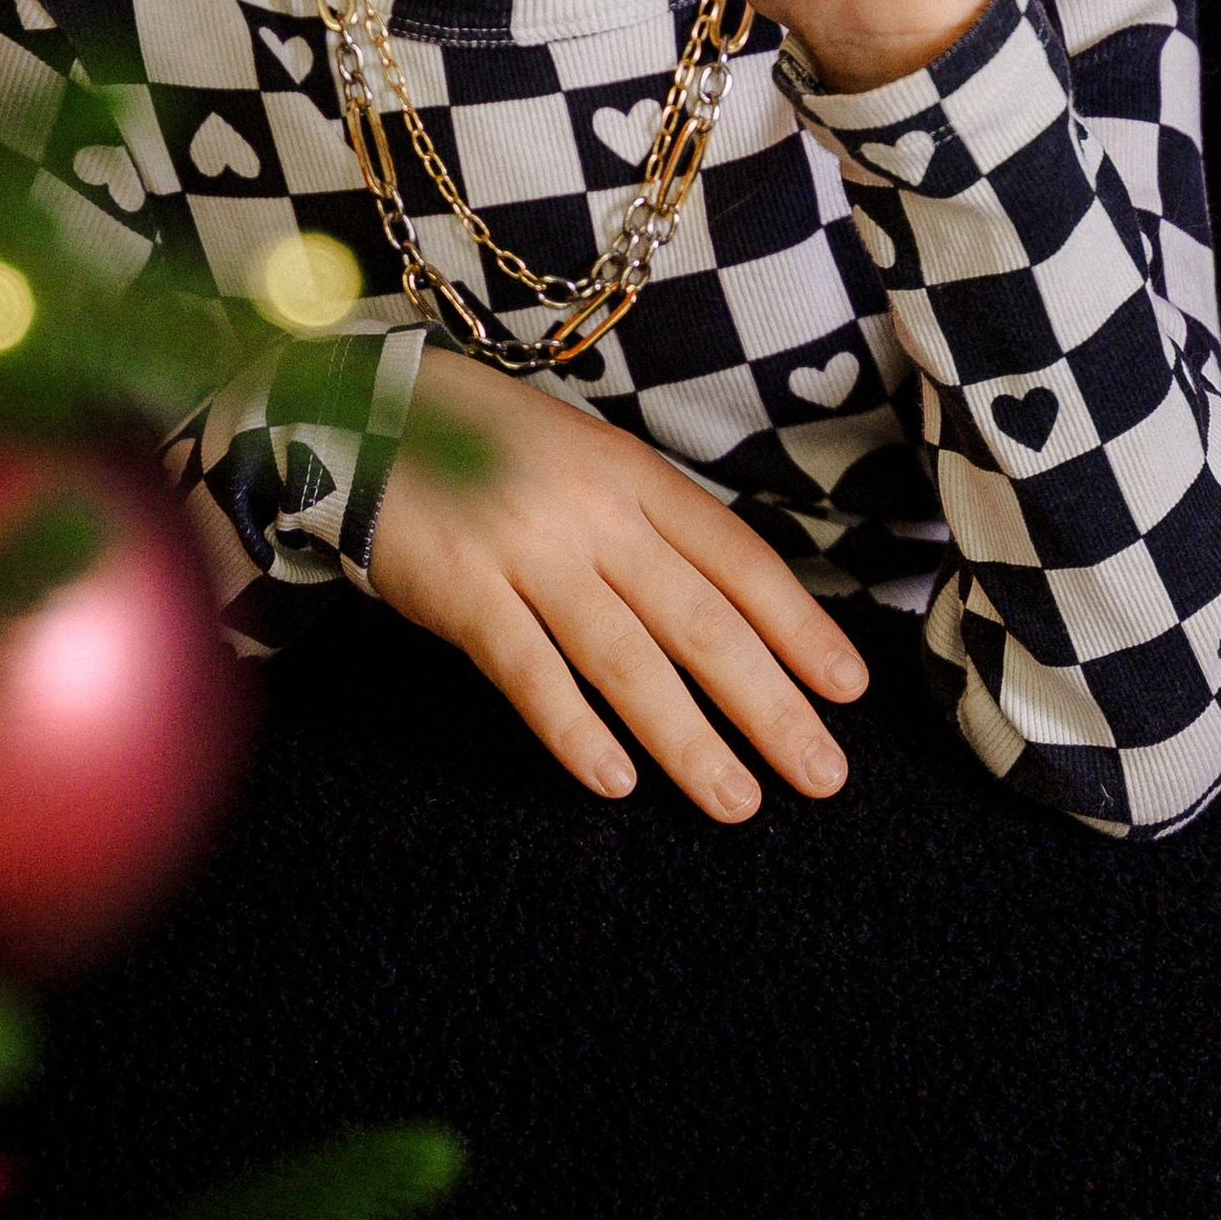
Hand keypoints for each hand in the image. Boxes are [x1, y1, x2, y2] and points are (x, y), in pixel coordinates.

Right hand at [370, 352, 867, 820]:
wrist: (372, 417)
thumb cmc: (495, 454)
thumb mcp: (590, 464)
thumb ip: (653, 529)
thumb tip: (741, 617)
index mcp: (636, 476)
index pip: (739, 559)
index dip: (799, 626)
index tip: (847, 688)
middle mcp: (594, 511)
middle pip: (700, 621)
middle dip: (769, 706)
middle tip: (821, 775)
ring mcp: (528, 550)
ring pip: (626, 660)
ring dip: (689, 740)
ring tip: (737, 802)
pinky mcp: (463, 591)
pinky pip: (530, 672)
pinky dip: (574, 731)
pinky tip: (616, 782)